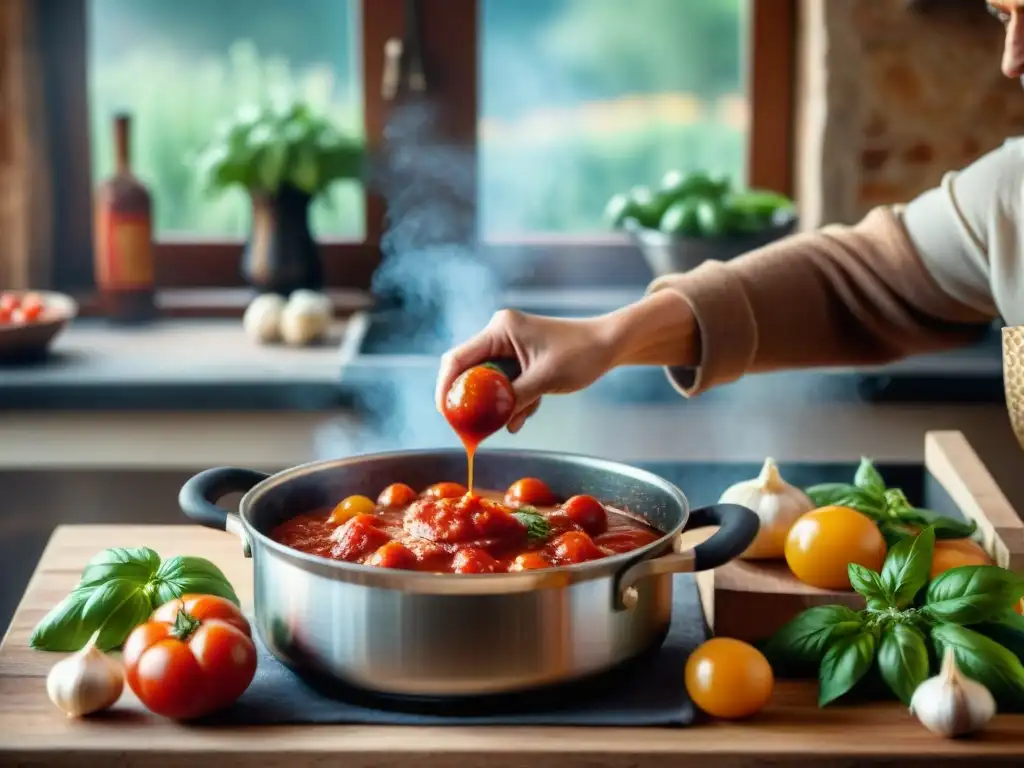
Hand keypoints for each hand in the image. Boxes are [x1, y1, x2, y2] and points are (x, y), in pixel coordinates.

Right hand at [435, 309, 616, 432]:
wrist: (610, 345)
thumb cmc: (581, 354)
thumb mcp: (544, 380)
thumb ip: (513, 399)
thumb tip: (490, 423)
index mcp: (500, 329)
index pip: (458, 358)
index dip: (445, 386)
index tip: (444, 413)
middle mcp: (500, 335)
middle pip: (470, 372)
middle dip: (472, 401)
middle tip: (470, 427)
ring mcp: (510, 348)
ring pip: (489, 383)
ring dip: (498, 405)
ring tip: (512, 421)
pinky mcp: (521, 360)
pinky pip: (506, 385)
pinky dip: (514, 402)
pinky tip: (527, 414)